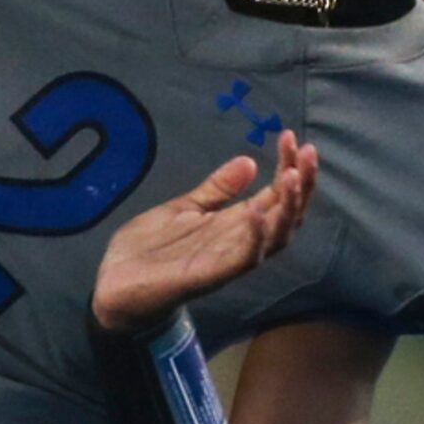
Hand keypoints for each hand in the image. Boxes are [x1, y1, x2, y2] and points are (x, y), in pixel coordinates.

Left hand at [91, 130, 317, 334]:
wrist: (115, 285)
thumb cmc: (151, 249)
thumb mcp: (185, 207)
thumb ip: (217, 189)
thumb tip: (250, 162)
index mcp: (235, 225)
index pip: (275, 196)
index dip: (289, 168)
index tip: (292, 137)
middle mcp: (240, 242)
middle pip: (287, 216)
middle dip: (301, 185)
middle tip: (308, 152)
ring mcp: (228, 260)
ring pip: (275, 239)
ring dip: (288, 208)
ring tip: (291, 176)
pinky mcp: (210, 275)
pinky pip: (243, 258)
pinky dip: (255, 235)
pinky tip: (257, 209)